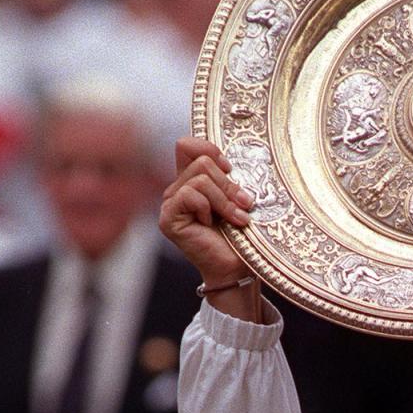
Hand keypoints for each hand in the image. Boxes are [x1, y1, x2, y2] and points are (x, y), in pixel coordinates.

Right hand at [159, 137, 253, 286]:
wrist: (237, 267)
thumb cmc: (241, 235)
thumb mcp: (237, 196)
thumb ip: (227, 175)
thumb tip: (227, 159)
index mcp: (192, 180)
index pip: (188, 145)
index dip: (210, 149)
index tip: (231, 169)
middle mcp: (177, 189)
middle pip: (201, 160)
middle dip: (228, 183)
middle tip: (243, 205)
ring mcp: (170, 203)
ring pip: (200, 177)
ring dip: (224, 199)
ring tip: (236, 219)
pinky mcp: (168, 218)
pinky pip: (190, 194)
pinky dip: (208, 208)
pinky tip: (211, 225)